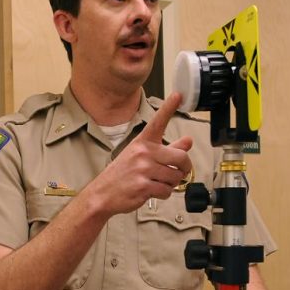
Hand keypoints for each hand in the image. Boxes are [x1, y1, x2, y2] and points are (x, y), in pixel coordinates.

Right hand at [92, 92, 193, 214]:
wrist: (101, 194)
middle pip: (181, 157)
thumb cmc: (121, 175)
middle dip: (184, 169)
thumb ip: (168, 149)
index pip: (158, 122)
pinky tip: (152, 191)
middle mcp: (143, 153)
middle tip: (179, 172)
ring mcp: (143, 169)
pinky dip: (163, 194)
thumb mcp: (140, 157)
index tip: (178, 94)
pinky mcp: (144, 186)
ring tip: (157, 182)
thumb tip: (188, 141)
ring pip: (176, 177)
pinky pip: (167, 191)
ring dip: (171, 183)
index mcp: (142, 143)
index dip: (169, 108)